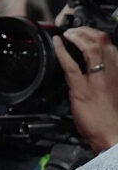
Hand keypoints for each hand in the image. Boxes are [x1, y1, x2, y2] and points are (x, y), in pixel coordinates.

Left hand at [54, 27, 117, 152]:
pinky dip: (62, 50)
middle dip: (89, 31)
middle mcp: (114, 72)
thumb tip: (102, 70)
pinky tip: (58, 44)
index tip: (92, 34)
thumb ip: (113, 79)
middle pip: (104, 41)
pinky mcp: (82, 89)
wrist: (116, 138)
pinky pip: (70, 64)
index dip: (101, 37)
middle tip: (77, 31)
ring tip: (69, 34)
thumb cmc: (116, 120)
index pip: (114, 47)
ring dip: (77, 36)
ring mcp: (98, 79)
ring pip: (89, 47)